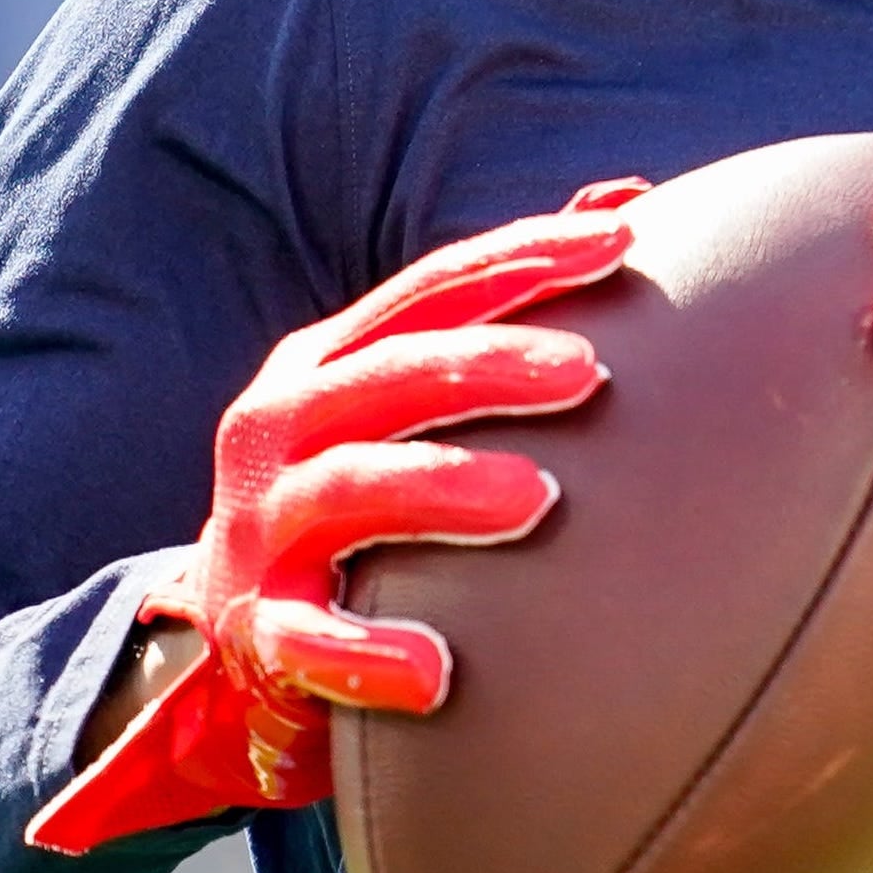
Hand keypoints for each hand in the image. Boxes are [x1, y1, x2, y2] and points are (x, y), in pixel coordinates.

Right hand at [26, 179, 647, 853]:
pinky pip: (307, 643)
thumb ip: (503, 307)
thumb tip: (628, 200)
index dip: (522, 258)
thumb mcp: (409, 391)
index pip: (429, 291)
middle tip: (588, 374)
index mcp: (327, 361)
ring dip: (440, 487)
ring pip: (347, 491)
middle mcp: (282, 429)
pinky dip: (367, 654)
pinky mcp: (258, 630)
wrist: (244, 627)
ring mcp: (264, 529)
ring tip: (538, 497)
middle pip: (387, 377)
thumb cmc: (366, 491)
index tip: (625, 242)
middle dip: (486, 365)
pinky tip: (437, 672)